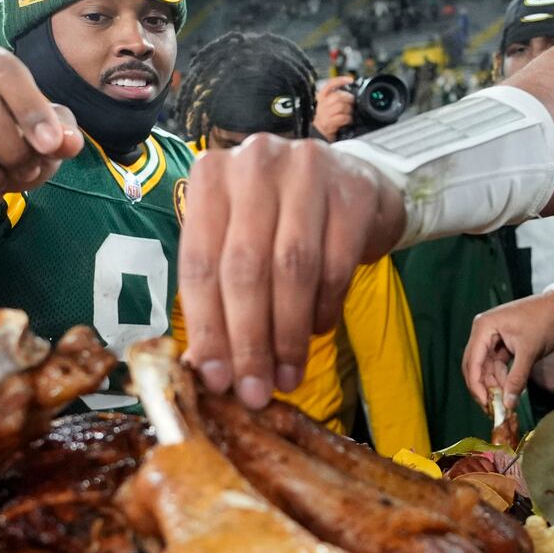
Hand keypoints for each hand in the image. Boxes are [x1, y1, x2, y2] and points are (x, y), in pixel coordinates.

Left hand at [180, 134, 406, 408]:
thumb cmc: (281, 220)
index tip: (215, 378)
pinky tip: (318, 331)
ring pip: (292, 268)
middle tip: (255, 389)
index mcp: (210, 177)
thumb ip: (219, 291)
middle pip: (245, 266)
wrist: (353, 183)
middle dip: (248, 338)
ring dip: (288, 333)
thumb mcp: (240, 241)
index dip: (207, 326)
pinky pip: (335, 264)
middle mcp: (254, 163)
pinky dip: (324, 308)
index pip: (200, 261)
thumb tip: (206, 367)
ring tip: (287, 375)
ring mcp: (307, 169)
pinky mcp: (353, 190)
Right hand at [312, 76, 354, 138]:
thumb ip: (335, 97)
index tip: (350, 80)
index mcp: (321, 97)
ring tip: (349, 113)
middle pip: (337, 96)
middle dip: (348, 99)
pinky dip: (348, 119)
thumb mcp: (326, 105)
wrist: (318, 134)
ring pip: (341, 106)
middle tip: (351, 103)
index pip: (329, 85)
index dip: (340, 81)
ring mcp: (324, 115)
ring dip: (349, 110)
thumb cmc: (325, 118)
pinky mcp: (329, 123)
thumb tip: (349, 93)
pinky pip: (342, 118)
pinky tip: (347, 120)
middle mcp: (321, 105)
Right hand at [462, 291, 553, 411]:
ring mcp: (491, 336)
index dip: (477, 385)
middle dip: (483, 387)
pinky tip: (509, 389)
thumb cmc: (545, 322)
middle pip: (475, 365)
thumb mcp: (530, 352)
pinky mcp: (500, 342)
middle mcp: (483, 331)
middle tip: (493, 408)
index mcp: (484, 328)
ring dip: (493, 384)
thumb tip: (508, 404)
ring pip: (485, 367)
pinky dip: (501, 377)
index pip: (473, 361)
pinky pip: (495, 363)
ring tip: (505, 402)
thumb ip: (517, 378)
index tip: (486, 404)